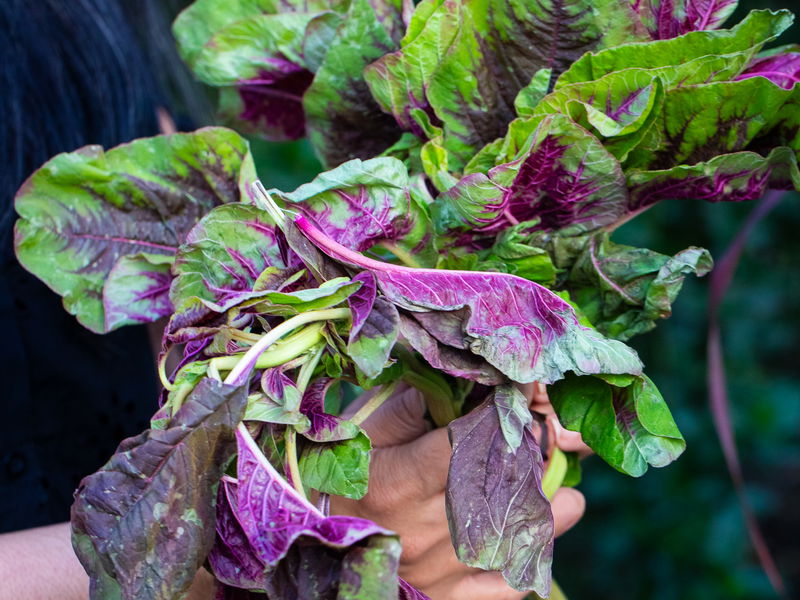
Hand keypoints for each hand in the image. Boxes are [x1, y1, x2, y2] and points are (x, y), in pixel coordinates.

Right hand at [331, 385, 586, 599]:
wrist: (320, 540)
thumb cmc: (345, 472)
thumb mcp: (367, 427)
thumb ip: (414, 401)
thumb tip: (467, 375)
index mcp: (401, 483)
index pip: (470, 444)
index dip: (504, 419)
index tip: (522, 400)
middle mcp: (425, 531)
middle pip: (503, 489)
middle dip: (538, 459)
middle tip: (554, 440)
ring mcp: (440, 570)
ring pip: (517, 539)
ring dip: (551, 511)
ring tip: (563, 492)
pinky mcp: (450, 598)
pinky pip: (507, 586)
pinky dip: (531, 558)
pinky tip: (539, 533)